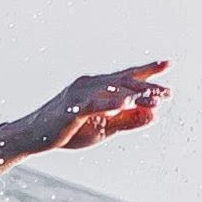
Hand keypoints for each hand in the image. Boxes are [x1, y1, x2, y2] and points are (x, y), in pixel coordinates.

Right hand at [0, 61, 168, 163]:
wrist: (34, 136)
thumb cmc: (68, 130)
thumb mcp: (104, 128)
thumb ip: (129, 121)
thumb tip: (155, 115)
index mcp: (98, 87)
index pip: (127, 77)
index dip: (148, 70)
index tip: (168, 64)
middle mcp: (90, 84)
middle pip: (124, 82)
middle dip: (147, 87)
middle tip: (168, 93)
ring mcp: (80, 94)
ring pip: (113, 91)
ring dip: (135, 95)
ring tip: (154, 99)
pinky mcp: (72, 107)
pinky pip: (95, 104)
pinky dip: (111, 103)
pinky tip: (126, 104)